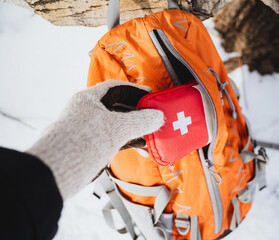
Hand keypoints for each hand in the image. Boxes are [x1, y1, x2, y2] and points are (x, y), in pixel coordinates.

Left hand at [27, 80, 163, 198]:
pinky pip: (113, 139)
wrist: (57, 172)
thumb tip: (159, 116)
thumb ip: (141, 121)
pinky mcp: (90, 146)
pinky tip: (142, 150)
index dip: (136, 91)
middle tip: (155, 117)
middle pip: (118, 107)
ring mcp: (88, 130)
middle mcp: (87, 112)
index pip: (116, 88)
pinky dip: (128, 142)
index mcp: (88, 99)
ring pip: (117, 126)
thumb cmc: (84, 142)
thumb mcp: (117, 128)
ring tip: (152, 137)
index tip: (152, 95)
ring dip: (135, 131)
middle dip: (138, 114)